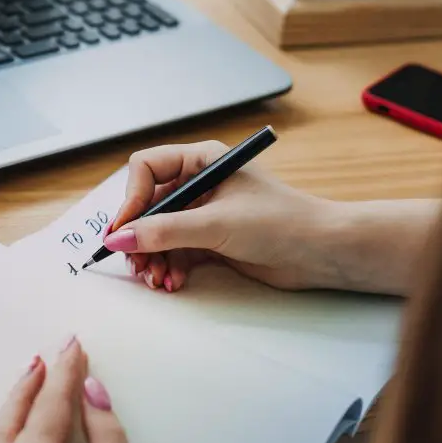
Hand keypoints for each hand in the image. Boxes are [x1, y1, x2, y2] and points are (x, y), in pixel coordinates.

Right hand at [102, 140, 329, 292]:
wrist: (321, 252)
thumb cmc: (281, 222)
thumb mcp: (216, 224)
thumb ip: (165, 231)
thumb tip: (120, 239)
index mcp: (202, 160)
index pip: (147, 168)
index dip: (131, 199)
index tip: (124, 230)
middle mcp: (200, 182)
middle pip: (149, 205)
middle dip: (140, 236)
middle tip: (136, 264)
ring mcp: (205, 212)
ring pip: (159, 232)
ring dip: (153, 257)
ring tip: (157, 279)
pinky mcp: (211, 239)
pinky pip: (175, 251)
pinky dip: (170, 267)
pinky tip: (173, 282)